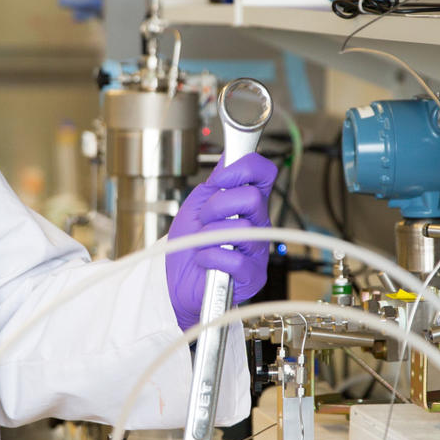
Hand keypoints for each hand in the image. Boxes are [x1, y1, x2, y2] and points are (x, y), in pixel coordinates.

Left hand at [166, 151, 276, 332]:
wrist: (175, 282)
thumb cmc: (188, 245)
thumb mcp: (196, 205)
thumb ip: (216, 183)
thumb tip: (230, 156)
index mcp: (248, 204)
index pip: (264, 172)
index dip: (243, 168)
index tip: (220, 178)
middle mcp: (258, 224)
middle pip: (253, 198)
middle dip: (218, 206)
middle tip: (205, 219)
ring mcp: (257, 251)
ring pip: (242, 229)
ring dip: (210, 235)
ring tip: (202, 243)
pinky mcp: (252, 277)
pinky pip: (234, 259)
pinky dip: (210, 257)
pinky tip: (204, 260)